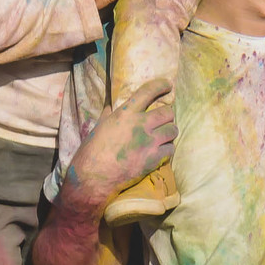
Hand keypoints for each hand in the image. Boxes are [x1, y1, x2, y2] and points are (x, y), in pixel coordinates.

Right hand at [62, 79, 176, 214]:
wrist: (92, 179)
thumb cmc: (91, 151)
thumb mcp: (99, 126)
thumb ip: (110, 113)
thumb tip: (112, 104)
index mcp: (125, 114)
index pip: (148, 91)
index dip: (161, 85)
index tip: (167, 85)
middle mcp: (141, 125)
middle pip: (167, 112)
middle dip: (167, 115)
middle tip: (162, 120)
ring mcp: (150, 142)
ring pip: (173, 130)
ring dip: (169, 132)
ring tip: (163, 136)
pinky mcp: (154, 159)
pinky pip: (171, 149)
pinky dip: (167, 149)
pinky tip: (160, 151)